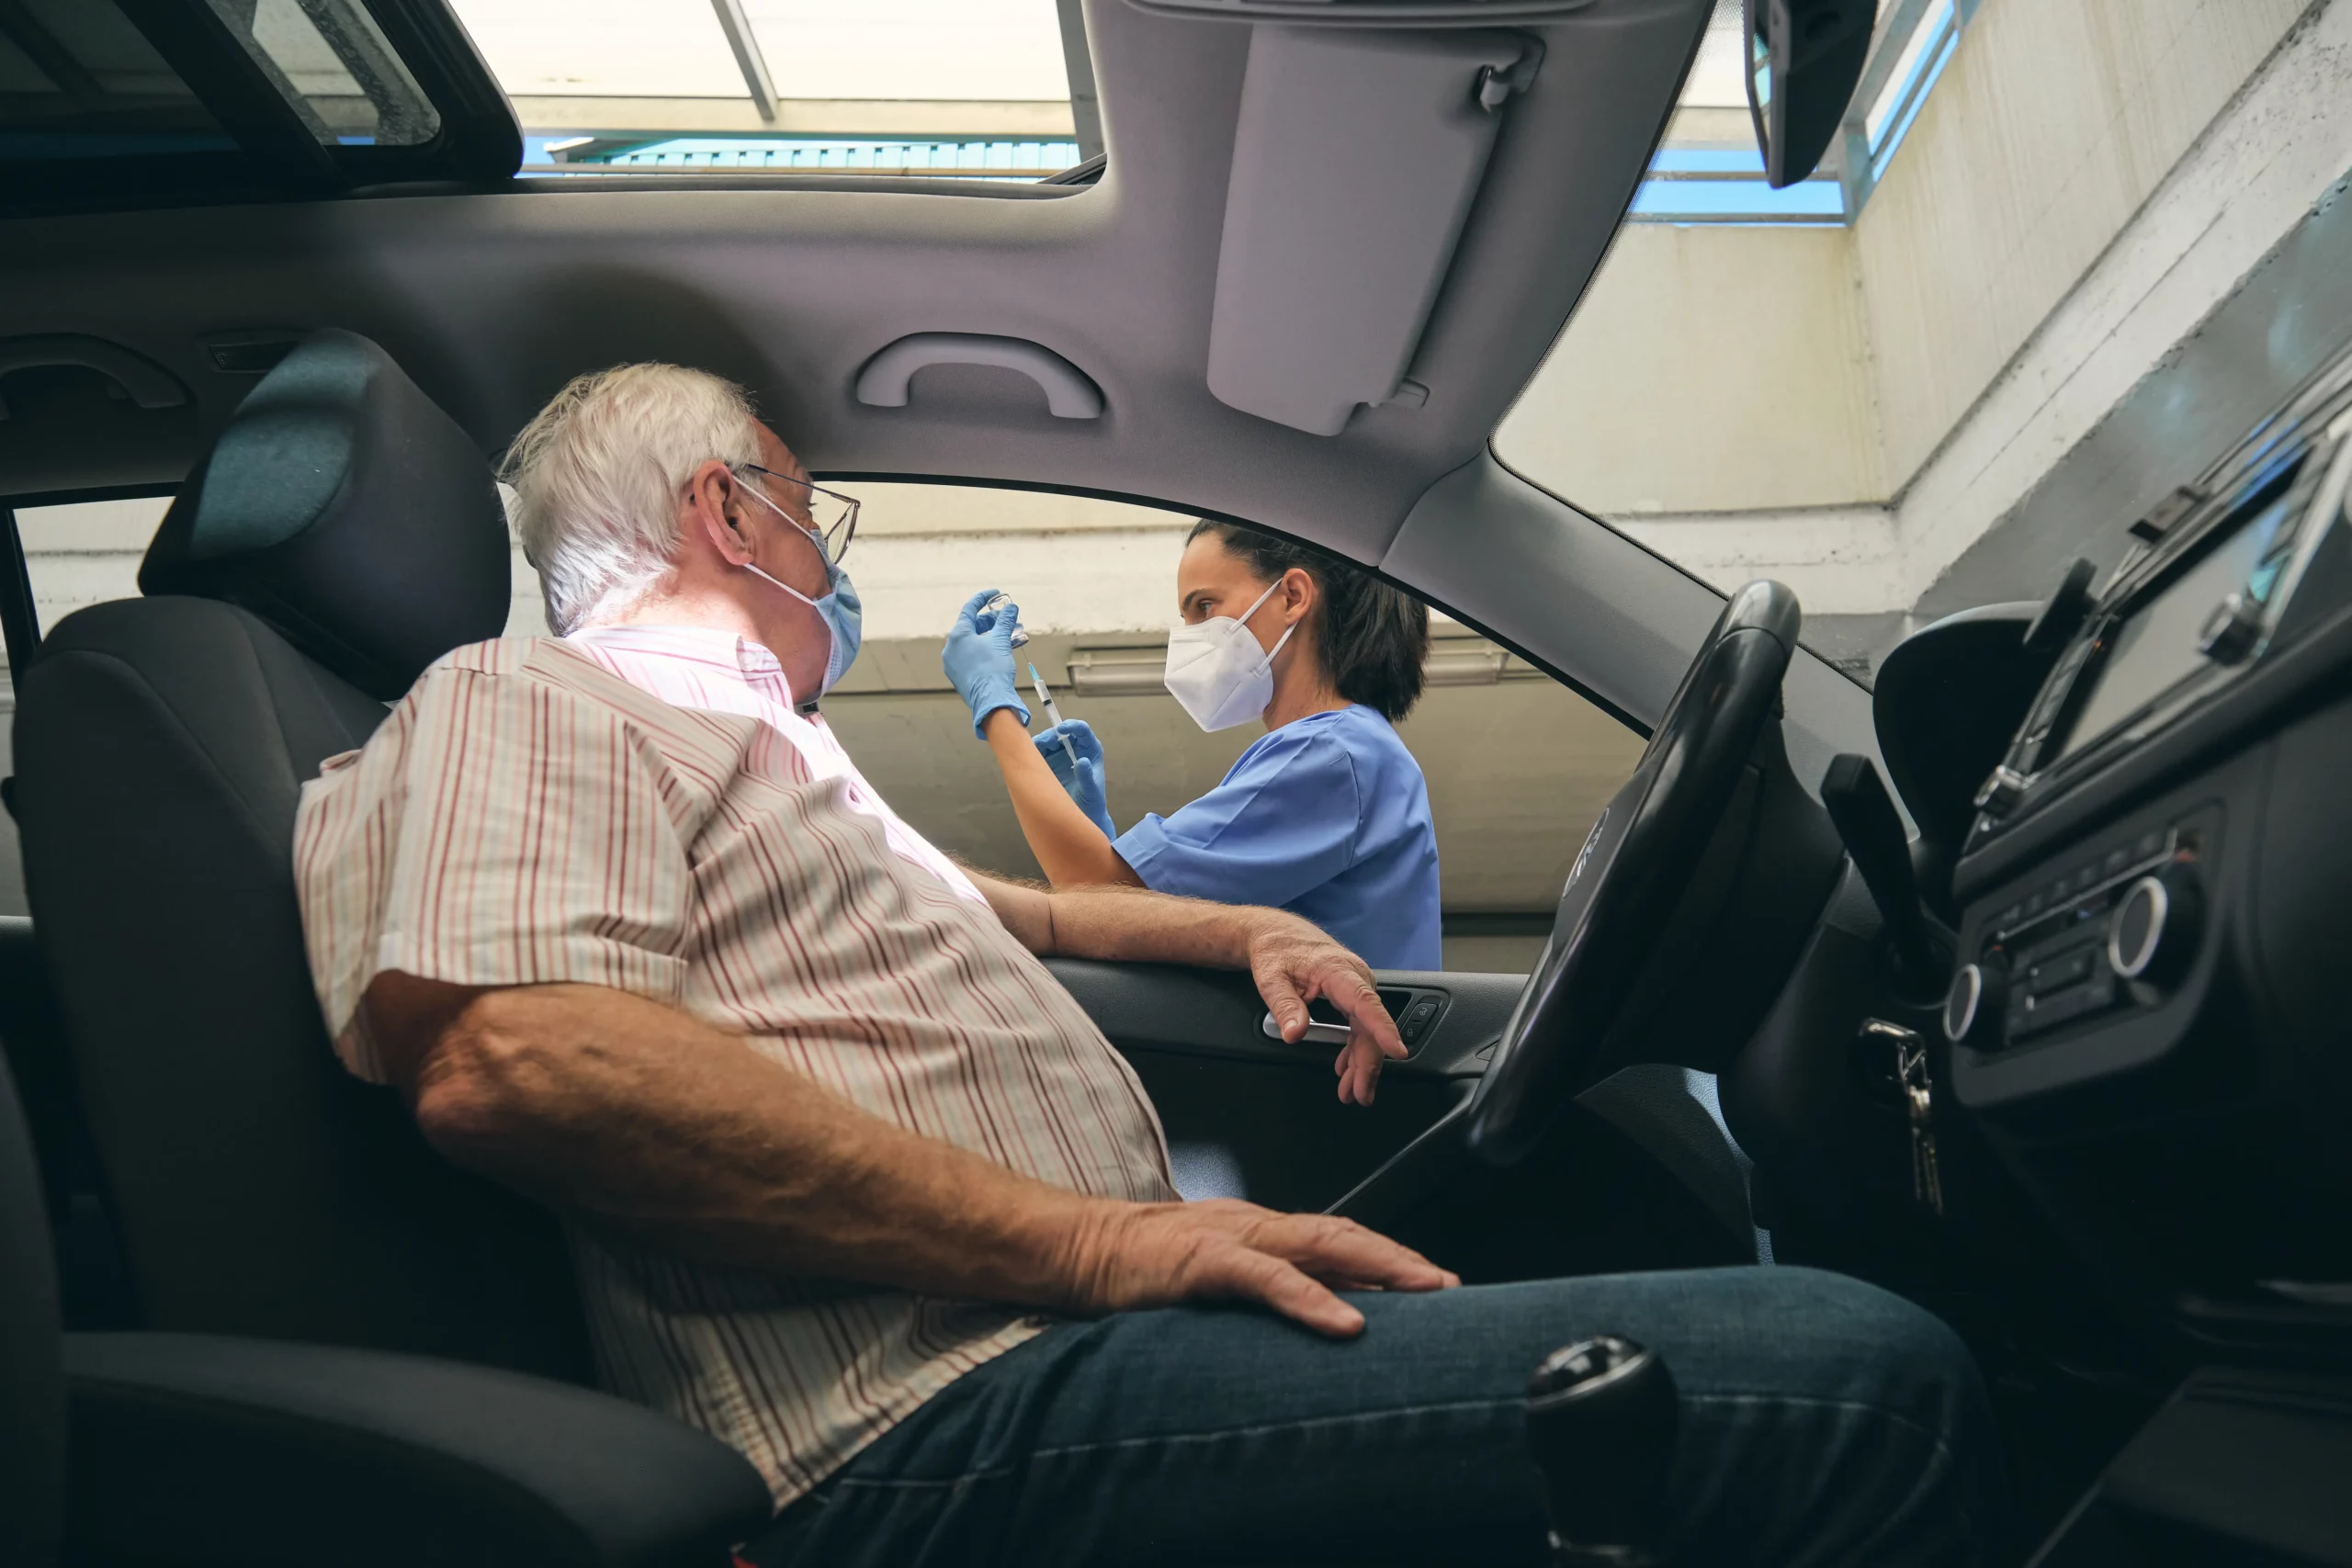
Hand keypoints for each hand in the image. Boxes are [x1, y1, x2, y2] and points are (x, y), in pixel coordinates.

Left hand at [943, 589, 1029, 738]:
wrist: (990, 701)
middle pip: (973, 626)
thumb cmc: (993, 669)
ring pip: (974, 642)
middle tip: (1009, 620)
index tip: (996, 594)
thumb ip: (1005, 621)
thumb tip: (1011, 608)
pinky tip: (1002, 651)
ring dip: (993, 637)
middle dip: (993, 621)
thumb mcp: (1001, 640)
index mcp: (958, 635)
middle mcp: (951, 648)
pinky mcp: (960, 676)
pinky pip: (972, 656)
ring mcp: (954, 663)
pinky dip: (987, 649)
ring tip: (1011, 636)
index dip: (984, 598)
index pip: (969, 609)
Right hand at [1034, 719, 1113, 837]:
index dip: (1072, 726)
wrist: (1081, 815)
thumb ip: (1087, 776)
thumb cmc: (1091, 802)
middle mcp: (1075, 749)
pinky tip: (1028, 757)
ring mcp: (1061, 755)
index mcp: (1090, 750)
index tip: (1061, 729)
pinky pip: (1038, 753)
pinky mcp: (1048, 763)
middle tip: (1042, 743)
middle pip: (1061, 733)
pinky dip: (1032, 752)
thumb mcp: (1091, 790)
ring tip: (1033, 751)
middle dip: (1051, 735)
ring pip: (1048, 741)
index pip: (1082, 731)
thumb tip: (1081, 761)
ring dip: (1040, 742)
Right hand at [1057, 1198, 1456, 1336]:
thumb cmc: (1140, 1268)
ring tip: (1425, 1291)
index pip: (1340, 1239)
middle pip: (1346, 1235)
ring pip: (1323, 1245)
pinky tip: (1347, 1322)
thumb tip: (1313, 1318)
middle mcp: (1258, 1225)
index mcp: (1261, 1231)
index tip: (1434, 1286)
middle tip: (1451, 1289)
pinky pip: (1269, 1278)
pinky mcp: (1206, 1259)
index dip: (1390, 1259)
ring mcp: (1235, 1237)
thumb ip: (1260, 1290)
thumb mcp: (1212, 1279)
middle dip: (1402, 1261)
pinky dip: (1313, 1299)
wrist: (1078, 1248)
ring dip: (1380, 1267)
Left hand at [1247, 917, 1404, 1106]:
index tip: (1395, 1051)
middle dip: (1368, 1063)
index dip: (1382, 1029)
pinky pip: (1360, 1026)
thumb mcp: (1271, 977)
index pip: (1365, 1003)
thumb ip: (1285, 1005)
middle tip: (1359, 1095)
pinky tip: (1348, 1069)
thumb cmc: (1277, 950)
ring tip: (1353, 1092)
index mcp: (1337, 971)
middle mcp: (1355, 978)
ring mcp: (1356, 986)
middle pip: (1369, 1026)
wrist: (1277, 934)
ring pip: (1367, 1030)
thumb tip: (1294, 1033)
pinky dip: (1355, 1050)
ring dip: (1362, 1062)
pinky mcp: (1352, 995)